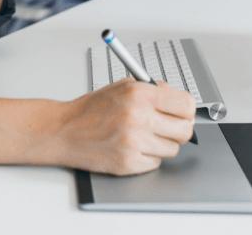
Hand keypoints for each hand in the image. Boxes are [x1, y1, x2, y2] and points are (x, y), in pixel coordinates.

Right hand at [52, 80, 194, 175]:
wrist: (64, 130)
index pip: (186, 105)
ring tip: (142, 136)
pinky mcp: (129, 163)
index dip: (186, 110)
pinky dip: (148, 157)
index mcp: (140, 94)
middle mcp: (139, 117)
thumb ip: (153, 90)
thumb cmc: (91, 109)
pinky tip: (132, 147)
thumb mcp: (123, 87)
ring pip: (172, 149)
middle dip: (179, 129)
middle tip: (168, 127)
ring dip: (161, 144)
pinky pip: (156, 163)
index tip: (182, 113)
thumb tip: (178, 99)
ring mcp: (135, 143)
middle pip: (185, 130)